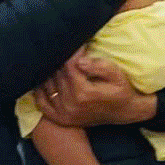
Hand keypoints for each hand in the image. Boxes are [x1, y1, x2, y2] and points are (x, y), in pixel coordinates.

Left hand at [39, 51, 157, 128]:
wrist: (124, 112)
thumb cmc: (121, 91)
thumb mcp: (117, 75)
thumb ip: (100, 66)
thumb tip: (80, 61)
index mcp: (83, 94)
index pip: (69, 67)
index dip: (73, 53)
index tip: (79, 46)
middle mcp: (69, 105)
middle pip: (57, 75)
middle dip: (62, 61)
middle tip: (68, 52)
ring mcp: (63, 113)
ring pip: (48, 86)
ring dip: (51, 73)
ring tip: (60, 64)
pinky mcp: (59, 118)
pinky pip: (42, 102)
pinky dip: (40, 91)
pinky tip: (46, 80)